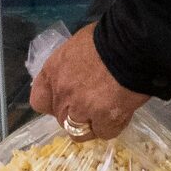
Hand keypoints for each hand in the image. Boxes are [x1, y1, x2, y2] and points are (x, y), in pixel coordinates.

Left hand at [29, 26, 149, 141]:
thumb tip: (77, 72)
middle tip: (93, 106)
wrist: (131, 45)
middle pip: (61, 119)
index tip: (66, 101)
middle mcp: (62, 94)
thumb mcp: (77, 47)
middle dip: (75, 115)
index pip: (39, 101)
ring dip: (91, 125)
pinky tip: (121, 114)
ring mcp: (82, 109)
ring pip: (79, 132)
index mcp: (53, 72)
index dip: (53, 104)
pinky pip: (104, 133)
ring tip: (106, 115)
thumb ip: (70, 66)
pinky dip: (112, 126)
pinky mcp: (105, 119)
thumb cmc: (106, 38)